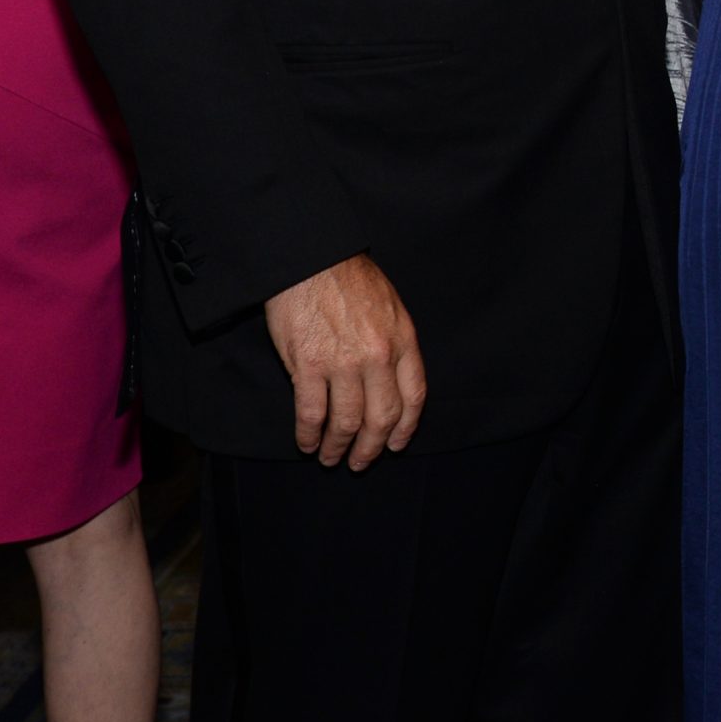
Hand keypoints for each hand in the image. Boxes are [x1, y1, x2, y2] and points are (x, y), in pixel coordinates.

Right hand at [263, 253, 426, 468]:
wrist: (313, 259)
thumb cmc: (352, 280)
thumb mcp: (391, 307)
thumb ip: (395, 345)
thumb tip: (392, 382)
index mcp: (403, 341)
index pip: (413, 397)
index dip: (405, 428)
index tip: (395, 444)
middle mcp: (378, 356)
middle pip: (381, 417)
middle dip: (370, 448)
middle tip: (360, 463)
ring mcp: (343, 363)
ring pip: (346, 422)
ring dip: (337, 447)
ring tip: (330, 457)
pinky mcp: (308, 366)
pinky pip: (311, 413)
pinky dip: (309, 434)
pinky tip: (307, 442)